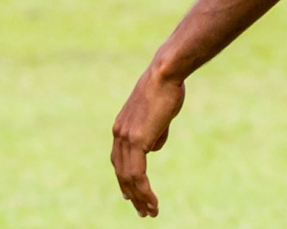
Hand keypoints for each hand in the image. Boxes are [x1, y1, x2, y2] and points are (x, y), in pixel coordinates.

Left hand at [111, 64, 185, 217]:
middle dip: (131, 194)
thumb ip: (155, 132)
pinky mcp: (136, 141)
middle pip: (121, 172)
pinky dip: (144, 191)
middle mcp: (118, 135)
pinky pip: (137, 174)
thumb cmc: (168, 88)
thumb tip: (154, 148)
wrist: (165, 73)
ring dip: (139, 198)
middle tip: (141, 210)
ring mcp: (125, 139)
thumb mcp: (161, 113)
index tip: (130, 194)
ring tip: (149, 212)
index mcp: (122, 128)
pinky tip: (152, 201)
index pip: (120, 160)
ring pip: (128, 178)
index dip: (125, 179)